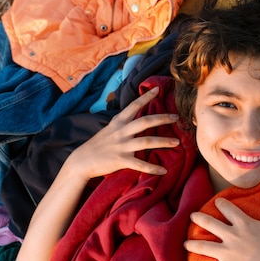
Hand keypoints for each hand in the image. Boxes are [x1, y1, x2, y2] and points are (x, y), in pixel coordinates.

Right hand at [65, 86, 179, 180]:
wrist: (82, 160)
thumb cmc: (98, 145)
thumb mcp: (109, 129)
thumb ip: (123, 124)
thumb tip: (136, 118)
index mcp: (118, 122)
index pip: (133, 106)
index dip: (145, 97)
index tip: (157, 90)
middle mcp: (121, 132)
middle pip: (145, 121)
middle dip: (162, 118)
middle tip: (176, 117)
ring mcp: (121, 146)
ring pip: (146, 142)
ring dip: (163, 142)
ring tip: (177, 142)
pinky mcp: (121, 160)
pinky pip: (140, 164)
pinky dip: (152, 168)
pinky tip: (163, 170)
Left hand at [185, 192, 259, 260]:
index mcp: (244, 224)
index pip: (228, 209)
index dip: (221, 204)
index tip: (217, 202)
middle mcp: (231, 235)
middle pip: (210, 223)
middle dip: (199, 219)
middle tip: (192, 216)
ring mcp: (227, 252)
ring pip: (204, 246)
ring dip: (193, 244)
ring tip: (186, 243)